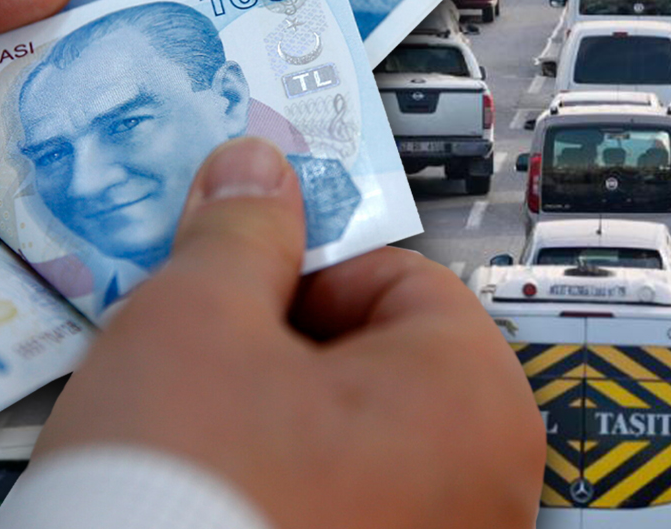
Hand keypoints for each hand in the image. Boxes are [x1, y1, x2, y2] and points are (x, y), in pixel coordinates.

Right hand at [30, 137, 543, 528]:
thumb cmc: (183, 508)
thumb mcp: (193, 323)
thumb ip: (238, 233)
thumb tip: (257, 175)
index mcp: (474, 399)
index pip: (402, 277)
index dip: (301, 268)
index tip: (234, 278)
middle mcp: (488, 490)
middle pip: (386, 367)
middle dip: (286, 352)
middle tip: (201, 363)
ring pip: (360, 450)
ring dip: (279, 428)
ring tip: (195, 445)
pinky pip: (346, 514)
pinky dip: (286, 497)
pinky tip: (213, 505)